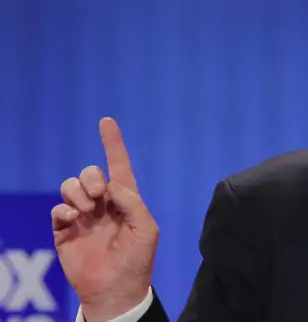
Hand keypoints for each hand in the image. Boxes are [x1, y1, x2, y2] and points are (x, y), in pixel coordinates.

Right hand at [52, 117, 158, 319]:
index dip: (113, 144)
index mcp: (125, 200)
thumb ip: (133, 203)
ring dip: (78, 192)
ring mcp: (83, 216)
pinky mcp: (65, 230)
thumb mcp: (146, 229)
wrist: (115, 289)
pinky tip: (74, 221)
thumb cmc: (137, 260)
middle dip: (91, 177)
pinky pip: (58, 209)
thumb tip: (113, 185)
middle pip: (90, 173)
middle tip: (98, 196)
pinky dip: (64, 210)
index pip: (119, 165)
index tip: (106, 121)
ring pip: (71, 186)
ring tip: (86, 211)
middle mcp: (103, 204)